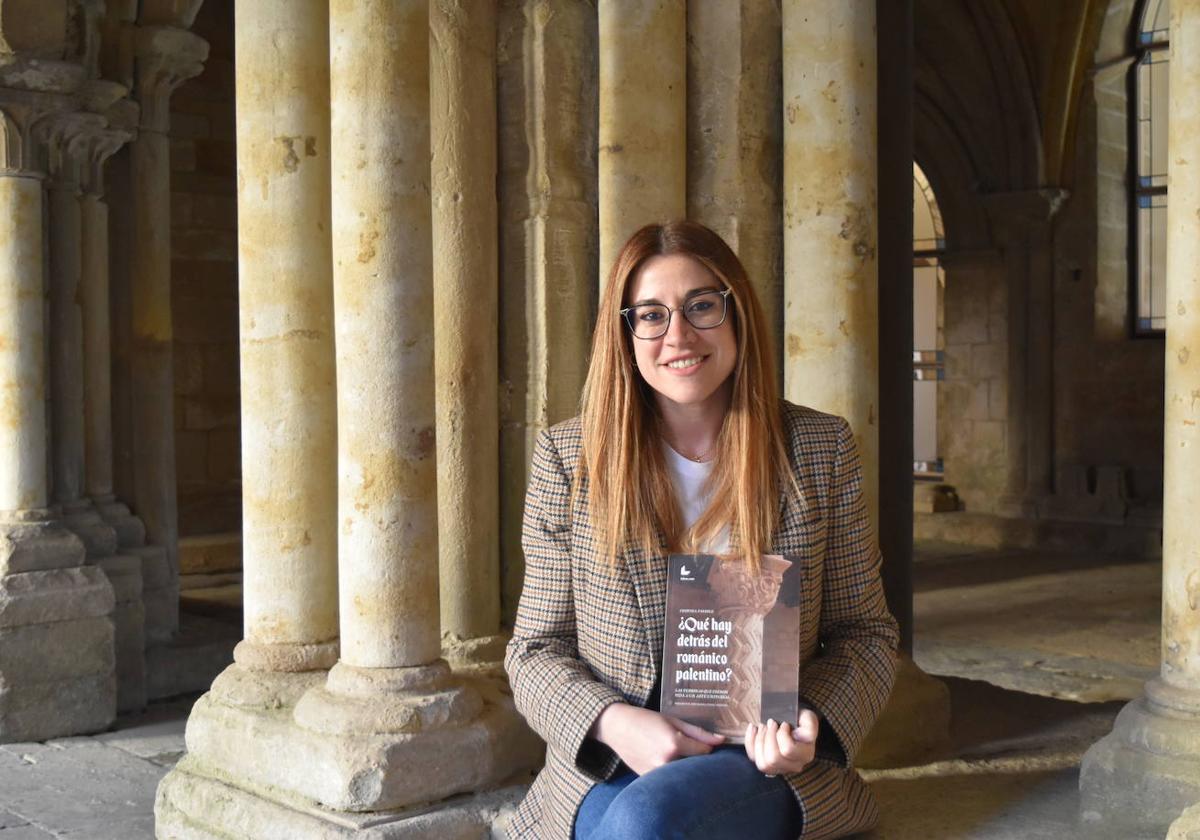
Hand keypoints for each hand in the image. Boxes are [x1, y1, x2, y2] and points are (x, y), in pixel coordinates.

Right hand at [590, 703, 725, 774]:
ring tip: (679, 755)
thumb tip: (721, 740)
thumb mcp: (673, 721)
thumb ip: (698, 732)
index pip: (704, 752)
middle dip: (699, 761)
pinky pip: (668, 779)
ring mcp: (656, 774)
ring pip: (683, 775)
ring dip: (687, 768)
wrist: (617, 728)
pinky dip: (672, 773)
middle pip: (696, 767)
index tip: (707, 744)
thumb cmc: (646, 720)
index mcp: (674, 744)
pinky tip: (667, 761)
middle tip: (696, 752)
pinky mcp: (648, 780)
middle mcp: (666, 762)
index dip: (708, 747)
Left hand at [744, 709, 817, 775]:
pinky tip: (753, 728)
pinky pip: (753, 758)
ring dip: (759, 741)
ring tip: (763, 726)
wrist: (793, 722)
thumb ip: (809, 725)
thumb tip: (798, 736)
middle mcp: (794, 765)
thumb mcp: (808, 717)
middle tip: (771, 722)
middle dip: (768, 736)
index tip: (784, 723)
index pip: (788, 750)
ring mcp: (780, 768)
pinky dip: (750, 742)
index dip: (782, 734)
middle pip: (773, 758)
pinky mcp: (767, 766)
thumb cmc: (800, 720)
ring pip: (763, 764)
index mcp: (806, 754)